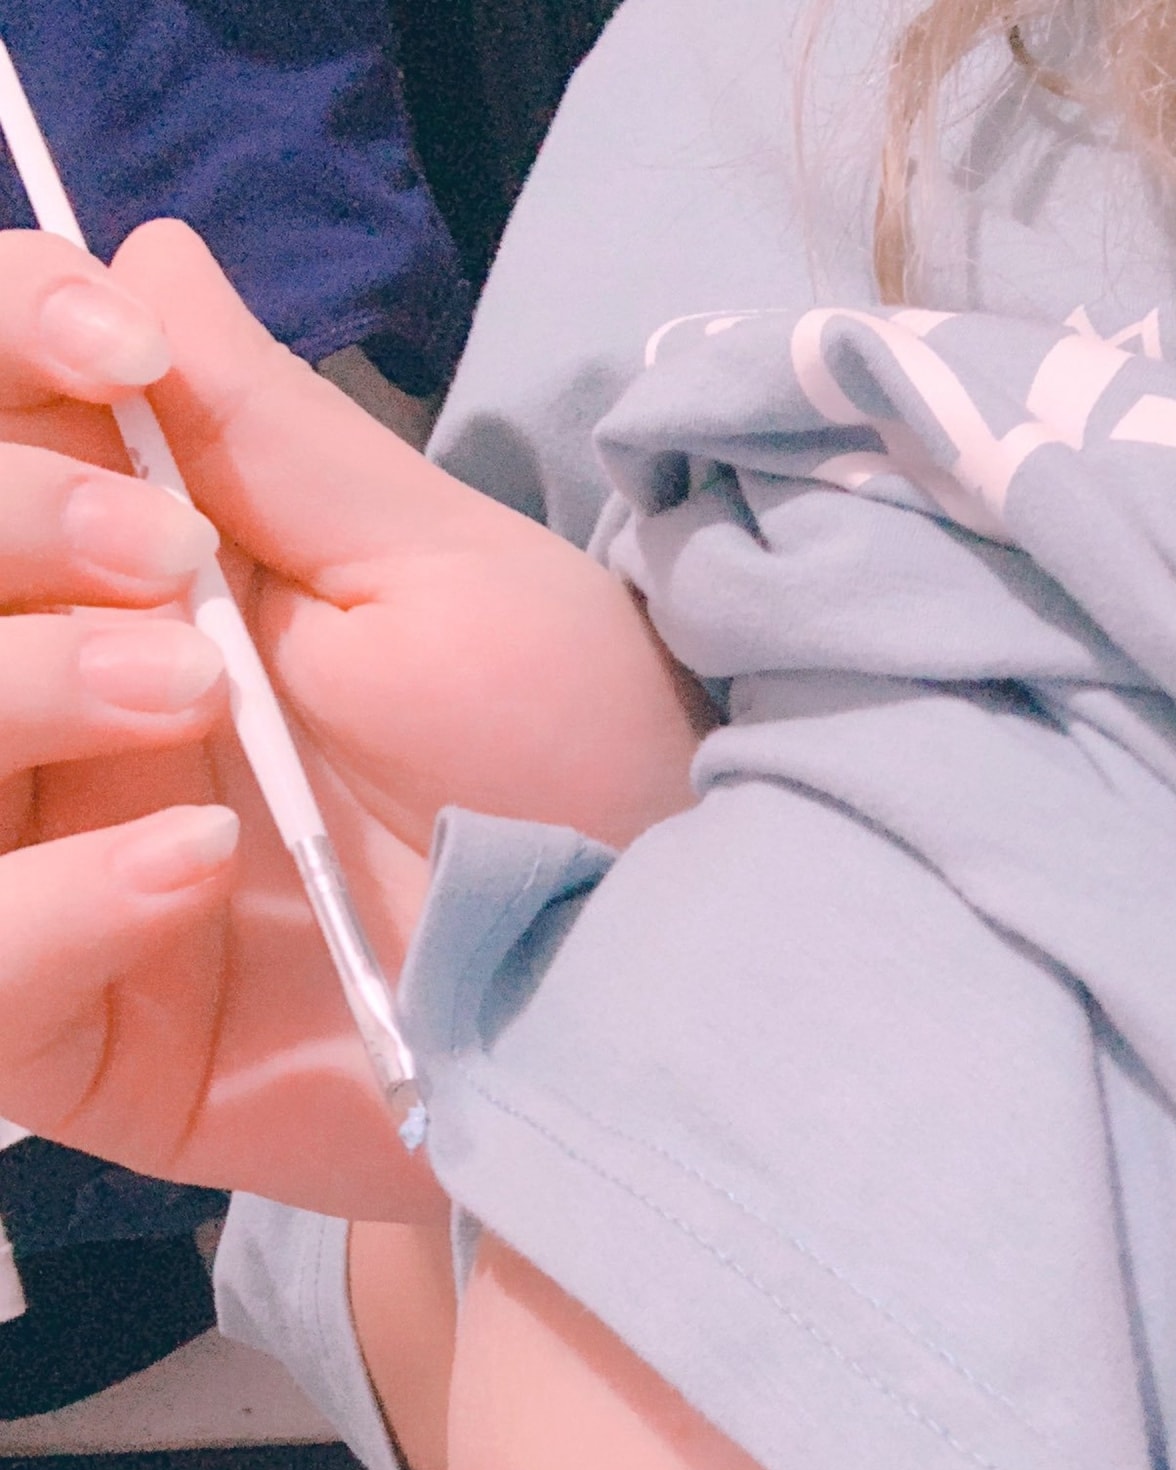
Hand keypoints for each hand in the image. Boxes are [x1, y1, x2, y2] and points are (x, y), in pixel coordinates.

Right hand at [0, 221, 704, 1219]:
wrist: (639, 972)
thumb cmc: (565, 765)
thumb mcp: (439, 580)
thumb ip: (274, 438)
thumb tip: (148, 255)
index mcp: (139, 586)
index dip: (6, 344)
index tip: (110, 346)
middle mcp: (64, 717)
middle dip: (5, 519)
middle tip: (168, 566)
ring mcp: (55, 872)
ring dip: (9, 688)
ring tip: (189, 693)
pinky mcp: (74, 1036)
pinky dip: (49, 901)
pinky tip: (194, 866)